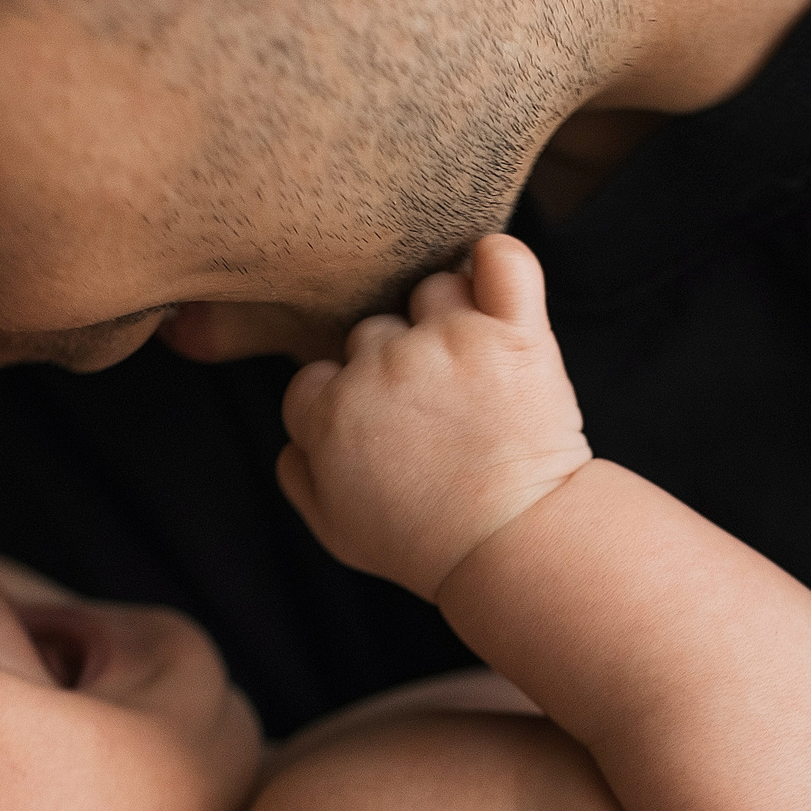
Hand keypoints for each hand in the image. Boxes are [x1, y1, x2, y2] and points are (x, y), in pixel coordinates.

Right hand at [276, 233, 592, 597]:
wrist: (514, 548)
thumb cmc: (426, 545)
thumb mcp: (336, 530)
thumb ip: (299, 474)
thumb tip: (296, 437)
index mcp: (329, 413)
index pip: (316, 375)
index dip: (344, 400)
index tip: (381, 432)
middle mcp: (381, 367)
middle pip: (373, 331)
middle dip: (396, 365)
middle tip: (437, 416)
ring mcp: (448, 343)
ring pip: (431, 292)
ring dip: (448, 318)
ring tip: (476, 375)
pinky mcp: (514, 333)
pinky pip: (504, 262)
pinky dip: (501, 261)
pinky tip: (493, 277)